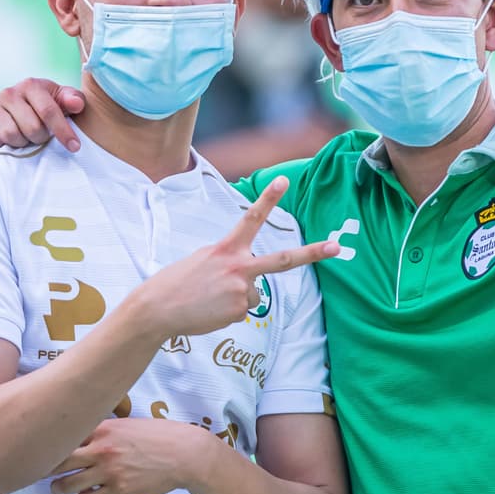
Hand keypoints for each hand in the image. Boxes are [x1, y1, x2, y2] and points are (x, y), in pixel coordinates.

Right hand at [0, 78, 85, 150]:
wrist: (18, 106)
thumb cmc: (46, 104)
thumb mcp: (63, 99)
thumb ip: (74, 100)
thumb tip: (76, 104)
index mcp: (31, 85)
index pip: (48, 111)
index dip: (63, 131)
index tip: (74, 147)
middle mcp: (9, 92)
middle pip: (31, 128)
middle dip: (40, 138)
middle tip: (41, 136)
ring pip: (10, 135)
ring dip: (21, 142)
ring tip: (25, 137)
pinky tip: (7, 139)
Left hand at [49, 418, 208, 493]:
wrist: (185, 454)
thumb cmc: (158, 436)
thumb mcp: (128, 423)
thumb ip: (104, 428)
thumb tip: (81, 431)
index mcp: (103, 427)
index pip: (63, 435)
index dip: (49, 443)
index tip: (42, 448)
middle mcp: (102, 448)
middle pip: (57, 461)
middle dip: (46, 468)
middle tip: (43, 471)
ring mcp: (109, 471)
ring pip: (66, 485)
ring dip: (59, 488)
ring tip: (60, 487)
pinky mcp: (118, 491)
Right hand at [129, 177, 338, 337]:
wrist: (157, 309)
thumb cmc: (176, 283)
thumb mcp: (202, 260)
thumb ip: (229, 262)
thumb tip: (249, 283)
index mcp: (226, 248)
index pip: (252, 218)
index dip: (268, 198)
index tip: (283, 180)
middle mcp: (239, 267)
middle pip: (284, 260)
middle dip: (313, 253)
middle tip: (337, 247)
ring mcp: (242, 290)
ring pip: (254, 294)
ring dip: (235, 298)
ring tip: (209, 299)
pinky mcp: (240, 311)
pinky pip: (242, 311)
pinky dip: (227, 313)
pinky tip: (209, 311)